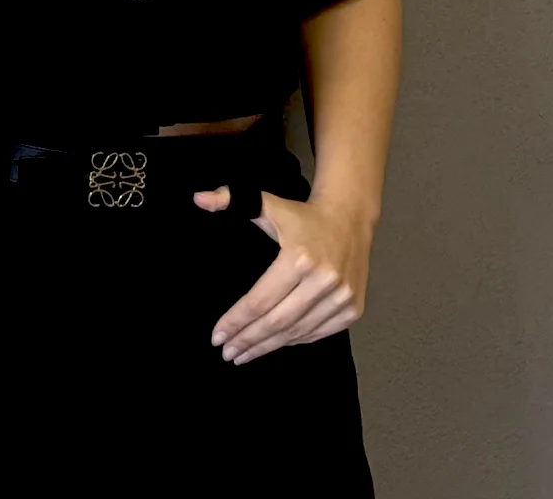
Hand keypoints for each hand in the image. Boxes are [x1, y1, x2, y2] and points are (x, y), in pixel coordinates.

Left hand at [192, 185, 371, 364]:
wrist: (350, 217)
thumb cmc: (303, 215)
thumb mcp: (268, 203)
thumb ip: (231, 199)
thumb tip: (198, 199)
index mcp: (299, 257)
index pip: (259, 300)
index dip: (236, 321)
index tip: (216, 336)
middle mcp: (323, 280)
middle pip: (276, 322)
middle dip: (247, 340)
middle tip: (227, 353)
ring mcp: (341, 298)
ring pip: (297, 332)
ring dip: (268, 347)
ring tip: (244, 354)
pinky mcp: (354, 309)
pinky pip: (318, 333)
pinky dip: (294, 341)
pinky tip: (275, 344)